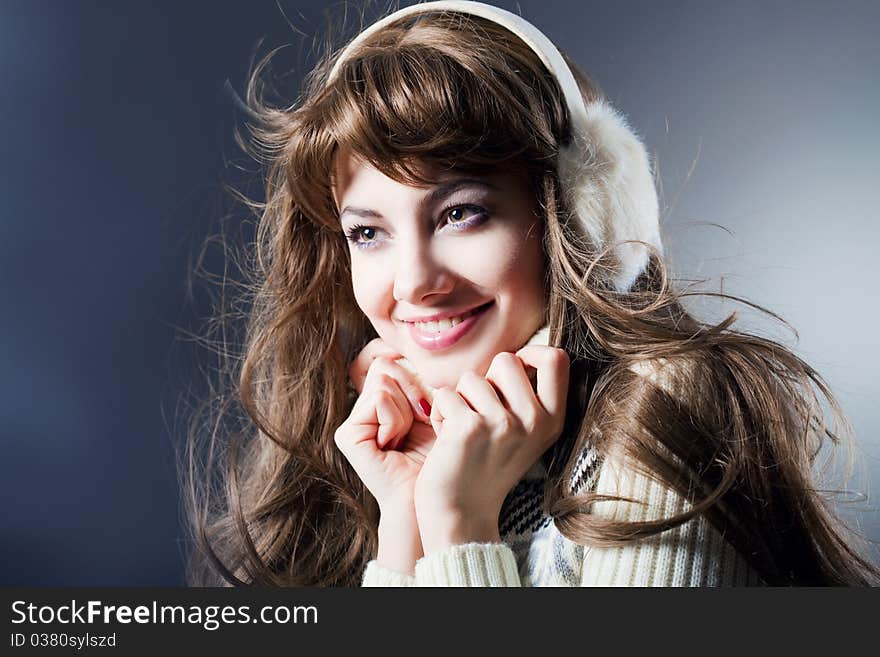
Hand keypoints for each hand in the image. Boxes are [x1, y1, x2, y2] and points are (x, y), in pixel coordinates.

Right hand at [334, 339, 435, 572]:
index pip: (389, 361)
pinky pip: (379, 398)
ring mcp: (353, 421)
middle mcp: (363, 408)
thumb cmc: (443, 454)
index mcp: (383, 401)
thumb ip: (418, 378)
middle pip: (387, 367)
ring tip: (408, 437)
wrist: (434, 496)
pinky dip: (397, 418)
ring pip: (385, 380)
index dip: (411, 375)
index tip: (425, 404)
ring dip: (408, 408)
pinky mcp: (348, 434)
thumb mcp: (434, 407)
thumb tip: (397, 348)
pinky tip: (396, 442)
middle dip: (414, 392)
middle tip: (419, 425)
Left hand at [413, 345, 568, 553]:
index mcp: (552, 420)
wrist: (462, 513)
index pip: (557, 359)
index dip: (531, 353)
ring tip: (463, 431)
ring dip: (459, 400)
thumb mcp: (525, 434)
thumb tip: (519, 354)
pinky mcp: (470, 427)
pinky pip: (446, 394)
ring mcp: (503, 424)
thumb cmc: (486, 466)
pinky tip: (447, 441)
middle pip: (506, 360)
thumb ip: (528, 396)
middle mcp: (534, 421)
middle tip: (480, 413)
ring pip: (471, 378)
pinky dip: (439, 414)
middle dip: (485, 380)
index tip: (514, 369)